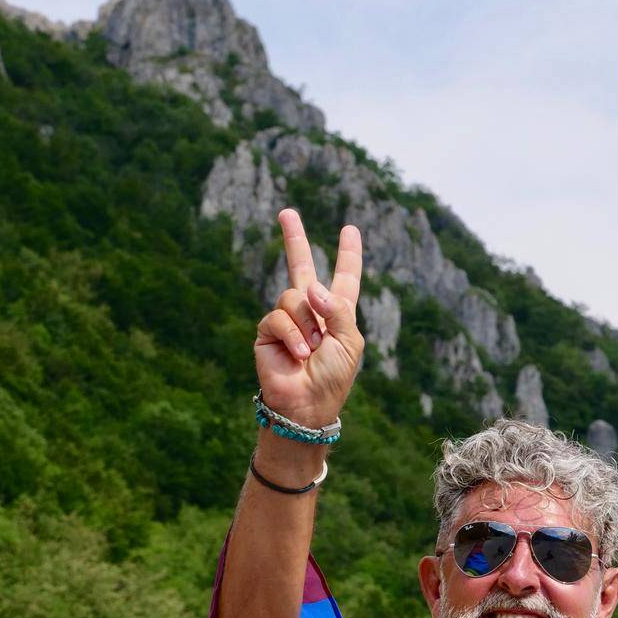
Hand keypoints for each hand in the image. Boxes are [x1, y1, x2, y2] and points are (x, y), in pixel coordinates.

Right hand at [254, 209, 363, 428]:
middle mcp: (311, 312)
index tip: (350, 230)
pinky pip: (278, 316)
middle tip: (286, 212)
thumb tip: (310, 286)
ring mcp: (288, 320)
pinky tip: (298, 354)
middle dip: (294, 239)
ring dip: (306, 324)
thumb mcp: (349, 342)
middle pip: (301, 266)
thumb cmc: (333, 377)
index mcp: (337, 314)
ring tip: (312, 350)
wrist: (308, 405)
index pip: (344, 279)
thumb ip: (337, 308)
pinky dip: (292, 334)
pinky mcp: (267, 331)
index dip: (348, 255)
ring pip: (293, 296)